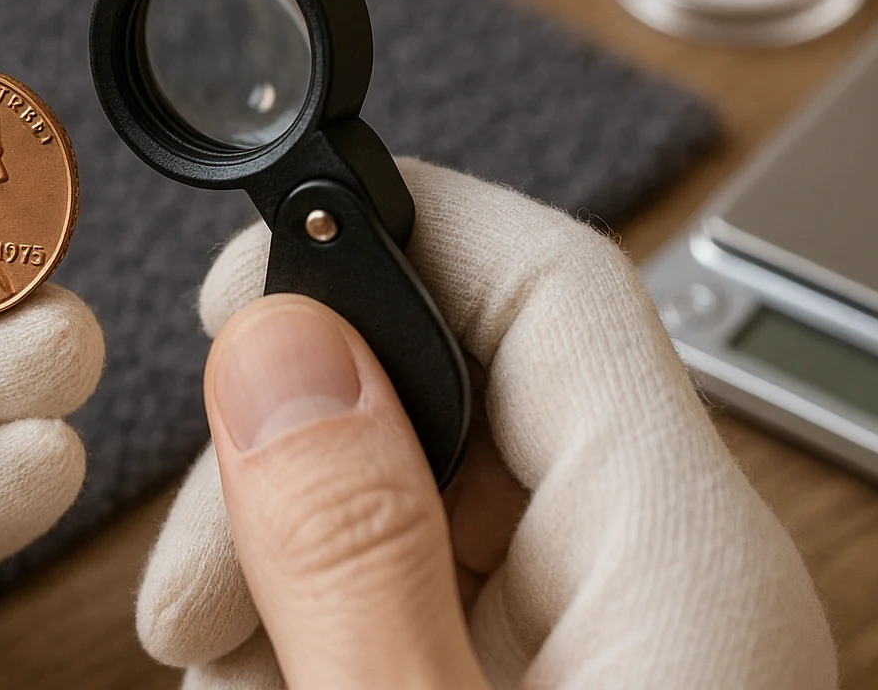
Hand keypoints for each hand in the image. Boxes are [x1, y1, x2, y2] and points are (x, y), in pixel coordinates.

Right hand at [136, 160, 835, 688]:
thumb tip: (279, 351)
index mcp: (678, 561)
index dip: (386, 232)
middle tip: (199, 582)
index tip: (242, 287)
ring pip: (418, 495)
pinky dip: (324, 622)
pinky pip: (426, 589)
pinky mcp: (567, 678)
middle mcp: (664, 575)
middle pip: (457, 391)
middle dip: (290, 460)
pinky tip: (274, 684)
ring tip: (223, 663)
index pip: (547, 284)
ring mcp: (617, 633)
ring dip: (288, 558)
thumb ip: (353, 556)